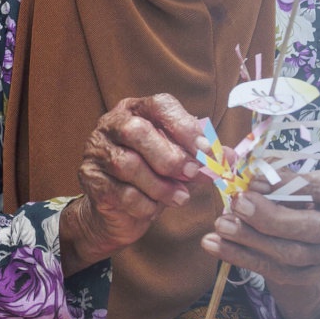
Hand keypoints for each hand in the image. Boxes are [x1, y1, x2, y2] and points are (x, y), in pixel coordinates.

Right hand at [62, 94, 205, 273]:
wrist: (116, 213)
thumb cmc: (150, 180)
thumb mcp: (178, 165)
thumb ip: (200, 158)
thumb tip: (229, 157)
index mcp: (136, 110)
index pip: (158, 105)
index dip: (183, 125)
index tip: (206, 149)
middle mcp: (111, 125)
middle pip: (136, 131)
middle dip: (169, 156)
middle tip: (191, 173)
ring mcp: (96, 151)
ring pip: (127, 164)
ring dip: (159, 185)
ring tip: (179, 198)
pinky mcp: (90, 179)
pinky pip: (120, 192)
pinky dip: (144, 204)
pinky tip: (155, 209)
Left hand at [201, 168, 319, 288]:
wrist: (304, 233)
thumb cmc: (294, 193)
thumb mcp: (288, 175)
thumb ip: (269, 170)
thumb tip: (240, 168)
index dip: (290, 185)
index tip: (255, 181)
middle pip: (312, 228)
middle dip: (270, 218)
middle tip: (237, 203)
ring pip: (292, 254)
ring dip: (251, 240)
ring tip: (221, 225)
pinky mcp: (310, 275)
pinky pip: (276, 271)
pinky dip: (242, 258)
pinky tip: (215, 244)